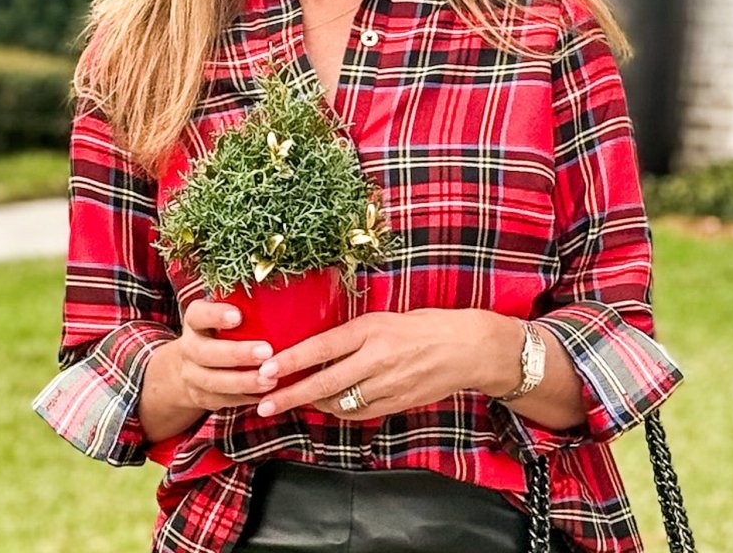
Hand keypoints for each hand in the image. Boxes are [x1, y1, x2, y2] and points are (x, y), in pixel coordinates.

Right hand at [151, 299, 280, 412]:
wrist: (191, 365)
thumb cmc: (222, 330)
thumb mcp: (224, 313)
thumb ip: (245, 305)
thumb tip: (289, 289)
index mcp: (195, 321)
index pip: (198, 314)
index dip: (215, 315)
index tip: (239, 315)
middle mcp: (189, 347)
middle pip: (205, 353)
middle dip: (237, 354)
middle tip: (267, 351)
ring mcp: (192, 375)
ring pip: (213, 382)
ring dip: (244, 381)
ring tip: (271, 379)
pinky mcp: (202, 397)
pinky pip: (223, 400)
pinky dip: (246, 398)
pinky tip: (267, 396)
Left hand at [253, 309, 521, 420]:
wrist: (468, 348)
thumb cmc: (427, 325)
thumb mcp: (387, 319)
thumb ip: (356, 335)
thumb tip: (321, 348)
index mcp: (372, 329)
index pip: (322, 346)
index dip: (291, 360)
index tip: (266, 370)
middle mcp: (376, 358)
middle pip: (324, 382)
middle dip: (290, 395)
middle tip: (263, 403)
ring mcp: (387, 385)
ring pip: (339, 402)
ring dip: (313, 404)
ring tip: (291, 402)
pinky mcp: (396, 404)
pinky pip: (359, 412)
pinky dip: (340, 410)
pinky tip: (327, 406)